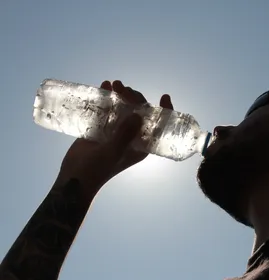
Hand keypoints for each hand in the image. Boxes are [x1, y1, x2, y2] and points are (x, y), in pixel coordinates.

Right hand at [55, 80, 174, 195]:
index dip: (164, 111)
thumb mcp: (113, 152)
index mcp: (141, 144)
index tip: (164, 97)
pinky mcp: (102, 126)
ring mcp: (117, 130)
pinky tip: (104, 85)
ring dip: (121, 94)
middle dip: (135, 98)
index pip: (158, 126)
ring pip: (124, 108)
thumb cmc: (97, 169)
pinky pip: (108, 108)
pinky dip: (107, 97)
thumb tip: (138, 116)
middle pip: (139, 112)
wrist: (74, 176)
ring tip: (113, 84)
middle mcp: (132, 136)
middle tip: (123, 88)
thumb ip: (125, 135)